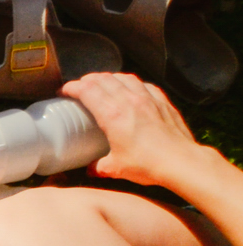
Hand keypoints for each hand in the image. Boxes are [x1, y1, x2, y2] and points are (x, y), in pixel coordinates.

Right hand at [62, 72, 208, 189]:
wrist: (180, 160)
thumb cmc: (147, 164)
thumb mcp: (115, 168)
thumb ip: (99, 166)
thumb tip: (92, 167)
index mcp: (113, 115)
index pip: (88, 91)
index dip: (73, 88)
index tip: (65, 91)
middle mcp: (130, 101)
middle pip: (104, 80)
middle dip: (89, 80)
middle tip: (80, 86)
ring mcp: (148, 98)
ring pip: (125, 77)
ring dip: (110, 77)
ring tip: (103, 82)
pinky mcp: (162, 101)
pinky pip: (143, 84)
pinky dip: (132, 83)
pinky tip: (130, 88)